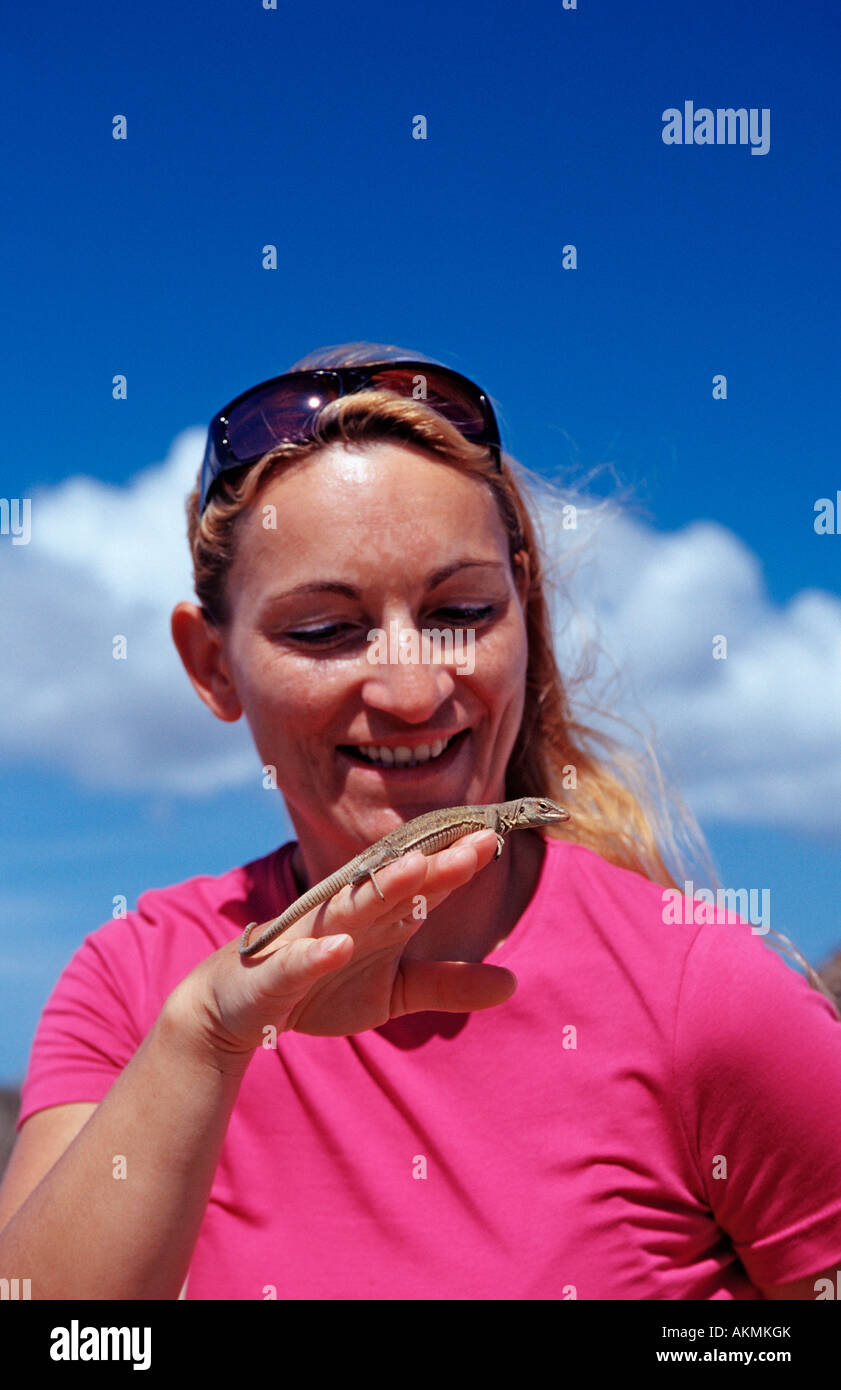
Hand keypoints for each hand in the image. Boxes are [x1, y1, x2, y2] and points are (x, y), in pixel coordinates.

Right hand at [170, 829, 516, 1062]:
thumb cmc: (320, 987)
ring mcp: (310, 940)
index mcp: (379, 916)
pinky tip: (342, 946)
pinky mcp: (277, 975)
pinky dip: (318, 954)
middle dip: (437, 863)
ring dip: (383, 889)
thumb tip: (513, 982)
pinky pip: (299, 963)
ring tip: (418, 869)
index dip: (459, 862)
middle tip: (480, 838)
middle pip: (397, 886)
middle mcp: (348, 916)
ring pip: (351, 909)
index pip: (425, 884)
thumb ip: (447, 983)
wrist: (236, 1007)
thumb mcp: (393, 992)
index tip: (498, 836)